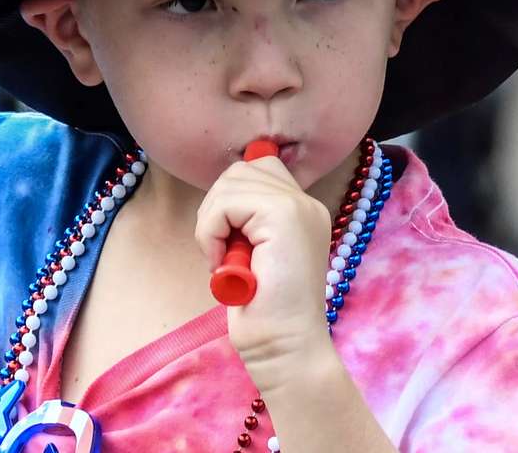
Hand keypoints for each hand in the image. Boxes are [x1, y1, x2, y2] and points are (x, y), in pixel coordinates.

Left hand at [196, 157, 336, 383]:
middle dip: (217, 206)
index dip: (230, 201)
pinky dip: (211, 230)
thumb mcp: (256, 256)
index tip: (228, 242)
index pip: (259, 171)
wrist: (284, 346)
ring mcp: (299, 206)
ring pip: (232, 183)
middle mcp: (307, 203)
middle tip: (219, 250)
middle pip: (242, 170)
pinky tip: (221, 262)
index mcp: (304, 212)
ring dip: (211, 221)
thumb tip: (220, 197)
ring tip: (221, 258)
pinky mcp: (283, 214)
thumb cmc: (266, 314)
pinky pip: (227, 203)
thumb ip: (249, 223)